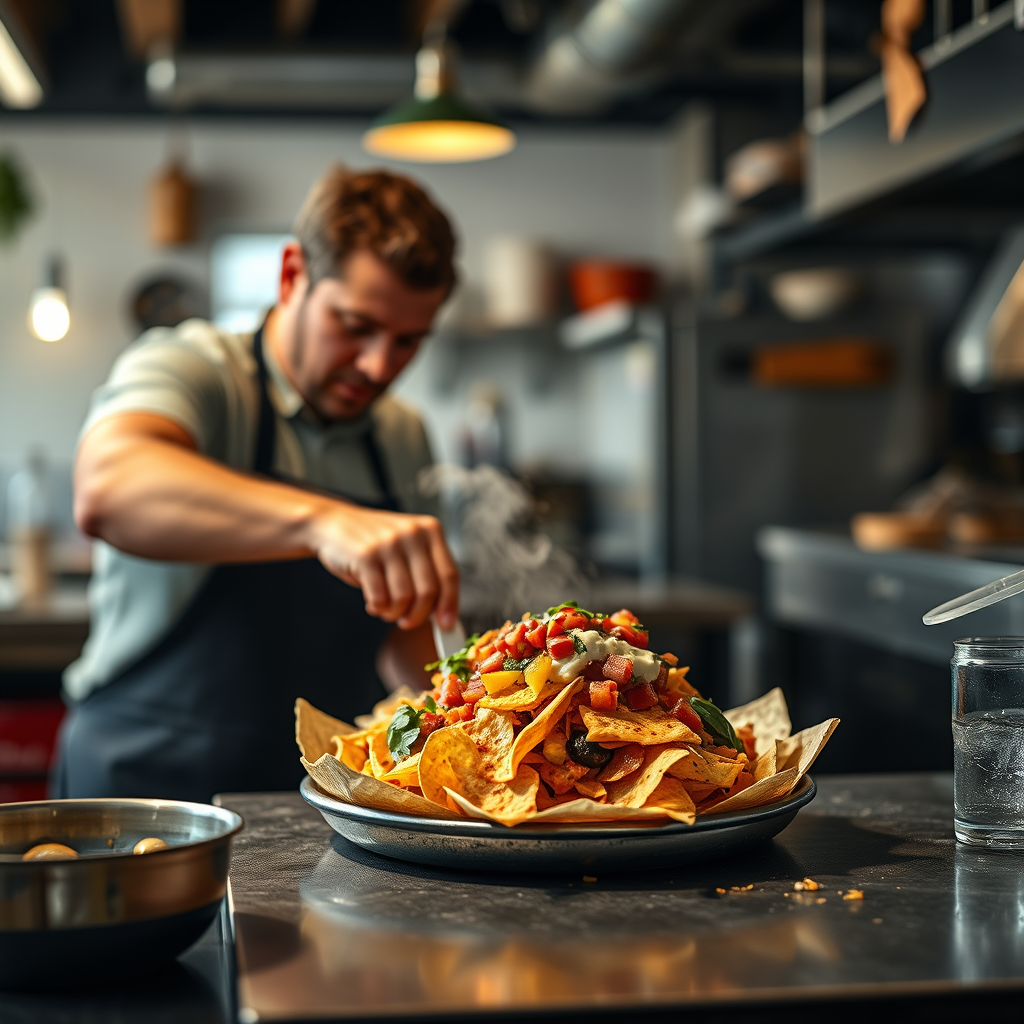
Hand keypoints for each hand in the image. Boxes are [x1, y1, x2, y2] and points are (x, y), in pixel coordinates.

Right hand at [308, 500, 458, 630]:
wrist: (333, 524)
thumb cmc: (376, 545)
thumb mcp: (408, 548)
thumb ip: (427, 574)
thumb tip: (444, 617)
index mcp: (431, 531)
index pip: (450, 575)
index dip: (450, 604)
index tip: (446, 626)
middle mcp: (413, 533)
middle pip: (428, 591)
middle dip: (418, 615)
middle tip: (406, 622)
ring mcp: (389, 543)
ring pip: (404, 598)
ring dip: (394, 613)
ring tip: (385, 609)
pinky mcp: (365, 555)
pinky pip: (380, 598)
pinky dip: (377, 608)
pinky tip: (372, 602)